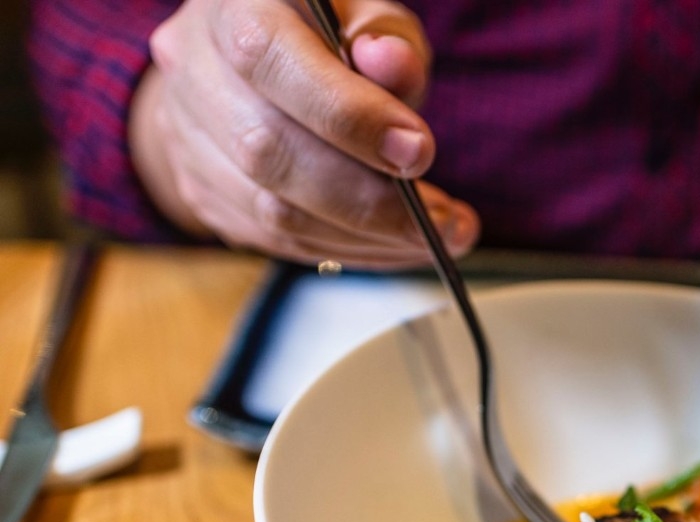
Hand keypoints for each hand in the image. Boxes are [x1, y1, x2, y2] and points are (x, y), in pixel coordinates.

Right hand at [129, 0, 478, 267]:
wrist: (245, 61)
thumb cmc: (321, 32)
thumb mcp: (364, 14)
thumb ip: (385, 35)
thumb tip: (394, 65)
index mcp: (231, 4)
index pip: (268, 58)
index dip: (346, 113)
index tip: (418, 153)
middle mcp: (193, 67)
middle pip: (267, 151)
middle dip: (369, 200)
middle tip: (444, 220)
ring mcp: (185, 135)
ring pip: (271, 212)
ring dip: (365, 238)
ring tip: (432, 238)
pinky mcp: (200, 190)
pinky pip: (275, 241)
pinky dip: (346, 249)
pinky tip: (392, 244)